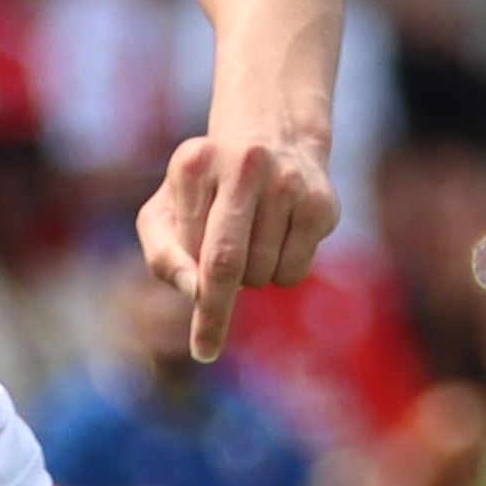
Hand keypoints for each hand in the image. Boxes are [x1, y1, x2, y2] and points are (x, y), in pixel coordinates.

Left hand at [130, 125, 337, 359]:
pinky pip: (295, 271)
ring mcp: (287, 182)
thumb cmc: (205, 190)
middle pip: (227, 263)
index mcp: (193, 164)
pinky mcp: (321, 202)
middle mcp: (243, 166)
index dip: (194, 297)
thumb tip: (194, 291)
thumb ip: (163, 254)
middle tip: (207, 348)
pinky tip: (275, 238)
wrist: (271, 137)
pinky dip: (280, 272)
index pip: (188, 249)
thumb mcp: (166, 211)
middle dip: (215, 313)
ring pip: (262, 273)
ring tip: (246, 245)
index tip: (199, 345)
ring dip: (249, 280)